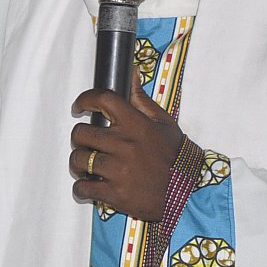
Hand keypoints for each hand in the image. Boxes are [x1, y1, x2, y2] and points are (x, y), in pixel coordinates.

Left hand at [69, 84, 185, 220]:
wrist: (188, 192)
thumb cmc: (175, 156)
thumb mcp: (163, 123)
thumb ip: (141, 99)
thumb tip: (132, 72)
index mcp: (136, 125)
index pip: (103, 100)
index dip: (85, 100)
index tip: (79, 107)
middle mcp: (124, 145)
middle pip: (81, 133)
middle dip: (80, 137)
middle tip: (88, 144)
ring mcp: (118, 170)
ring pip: (78, 160)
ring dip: (79, 163)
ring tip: (89, 166)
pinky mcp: (115, 194)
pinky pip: (82, 188)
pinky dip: (82, 188)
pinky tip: (91, 185)